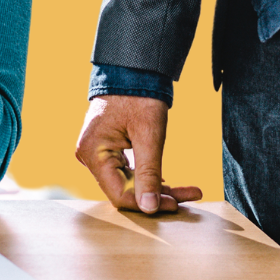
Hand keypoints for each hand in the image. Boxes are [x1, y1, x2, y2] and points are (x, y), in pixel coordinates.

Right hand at [74, 94, 200, 214]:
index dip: (147, 203)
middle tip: (189, 196)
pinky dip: (149, 176)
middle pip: (126, 189)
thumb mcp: (148, 135)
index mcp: (93, 153)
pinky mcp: (107, 150)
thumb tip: (149, 208)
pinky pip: (128, 171)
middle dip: (158, 195)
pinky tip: (171, 182)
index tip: (176, 204)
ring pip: (130, 182)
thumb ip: (149, 173)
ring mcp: (97, 153)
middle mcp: (90, 156)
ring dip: (158, 187)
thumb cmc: (139, 97)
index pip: (119, 193)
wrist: (133, 71)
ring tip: (188, 191)